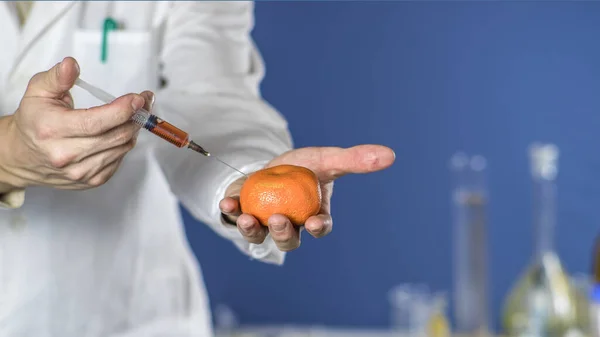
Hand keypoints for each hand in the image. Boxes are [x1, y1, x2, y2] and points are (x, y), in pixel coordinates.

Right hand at [0, 57, 154, 191]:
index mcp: (52, 130)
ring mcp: (80, 172)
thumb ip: (57, 77)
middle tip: (143, 101)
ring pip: (122, 148)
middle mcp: (65, 155)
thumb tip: (71, 64)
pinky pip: (120, 159)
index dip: (122, 110)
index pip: (95, 122)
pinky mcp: (91, 181)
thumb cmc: (34, 121)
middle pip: (115, 136)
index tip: (138, 98)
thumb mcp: (38, 92)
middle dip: (136, 116)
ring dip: (133, 128)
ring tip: (135, 113)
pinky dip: (124, 143)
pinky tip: (119, 131)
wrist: (22, 156)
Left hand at [219, 145, 394, 250]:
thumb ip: (355, 160)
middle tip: (280, 221)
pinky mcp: (243, 215)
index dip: (319, 228)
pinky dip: (230, 212)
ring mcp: (264, 224)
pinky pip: (236, 218)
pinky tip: (227, 203)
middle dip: (285, 235)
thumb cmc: (304, 165)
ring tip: (249, 219)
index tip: (316, 222)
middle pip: (289, 240)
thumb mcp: (327, 158)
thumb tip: (391, 154)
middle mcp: (290, 226)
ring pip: (261, 236)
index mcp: (313, 216)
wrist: (273, 163)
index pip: (320, 228)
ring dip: (254, 230)